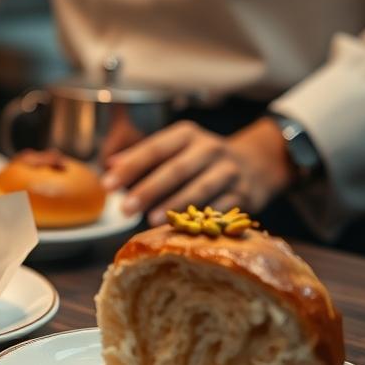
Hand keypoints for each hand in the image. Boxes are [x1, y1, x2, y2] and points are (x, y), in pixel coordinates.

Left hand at [100, 118, 294, 224]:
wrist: (257, 163)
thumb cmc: (202, 158)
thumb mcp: (176, 147)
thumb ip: (144, 156)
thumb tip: (110, 164)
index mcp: (187, 135)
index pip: (155, 149)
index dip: (131, 167)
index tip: (107, 184)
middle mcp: (209, 148)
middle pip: (175, 169)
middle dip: (148, 189)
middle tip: (124, 208)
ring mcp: (228, 171)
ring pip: (199, 189)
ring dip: (174, 205)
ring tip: (150, 220)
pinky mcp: (243, 194)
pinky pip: (219, 208)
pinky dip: (200, 219)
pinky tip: (183, 230)